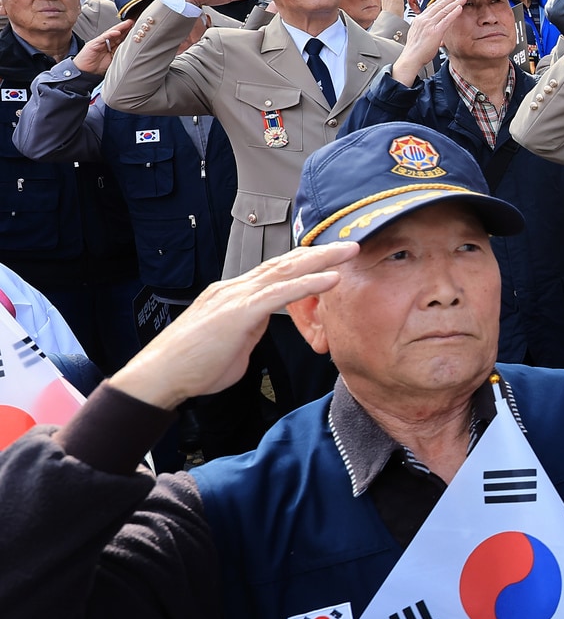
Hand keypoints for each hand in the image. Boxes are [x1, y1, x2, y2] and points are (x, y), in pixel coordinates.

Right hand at [72, 20, 133, 74]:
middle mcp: (105, 43)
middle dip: (125, 28)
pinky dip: (110, 34)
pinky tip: (116, 32)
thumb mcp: (113, 61)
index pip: (121, 38)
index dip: (128, 34)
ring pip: (110, 33)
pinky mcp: (94, 44)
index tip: (137, 29)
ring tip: (127, 24)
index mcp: (110, 47)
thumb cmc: (96, 67)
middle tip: (133, 22)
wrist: (84, 71)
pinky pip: (103, 38)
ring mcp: (99, 42)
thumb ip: (120, 55)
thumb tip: (132, 54)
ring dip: (119, 28)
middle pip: (117, 33)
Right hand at [109, 242, 358, 409]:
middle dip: (318, 252)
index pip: (274, 271)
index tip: (328, 256)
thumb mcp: (231, 343)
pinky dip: (309, 283)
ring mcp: (236, 297)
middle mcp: (234, 289)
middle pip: (284, 263)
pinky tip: (332, 278)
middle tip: (348, 243)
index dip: (302, 262)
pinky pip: (281, 293)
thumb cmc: (193, 366)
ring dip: (321, 259)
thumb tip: (258, 329)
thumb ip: (248, 330)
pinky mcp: (239, 312)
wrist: (160, 376)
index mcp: (233, 295)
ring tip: (348, 251)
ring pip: (285, 270)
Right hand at [391, 0, 464, 84]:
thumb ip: (428, 30)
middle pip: (439, 4)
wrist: (410, 58)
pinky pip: (446, 19)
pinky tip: (459, 7)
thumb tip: (437, 32)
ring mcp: (429, 24)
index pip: (433, 5)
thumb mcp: (420, 35)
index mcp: (420, 19)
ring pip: (444, 9)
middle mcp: (424, 19)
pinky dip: (453, 12)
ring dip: (455, 2)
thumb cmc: (416, 51)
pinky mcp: (434, 31)